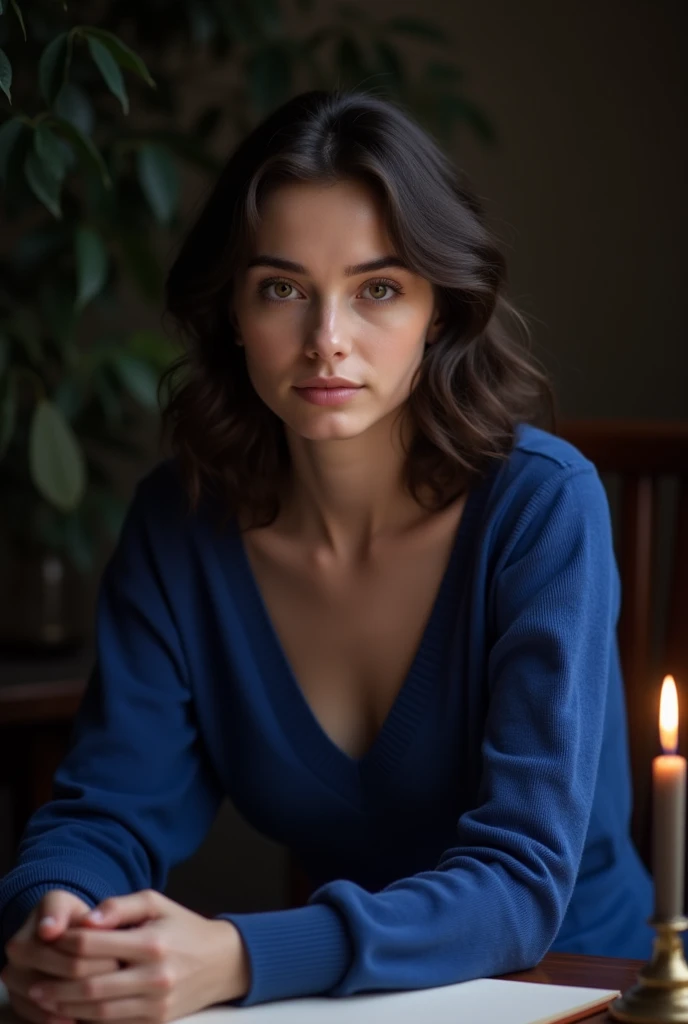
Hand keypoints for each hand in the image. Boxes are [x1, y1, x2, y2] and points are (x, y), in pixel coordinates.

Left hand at [23, 890, 249, 1022]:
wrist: (223, 962)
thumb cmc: (183, 927)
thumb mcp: (157, 904)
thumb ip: (121, 906)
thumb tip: (87, 919)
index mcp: (152, 941)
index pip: (93, 944)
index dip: (64, 943)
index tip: (47, 941)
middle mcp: (154, 975)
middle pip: (90, 983)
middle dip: (55, 982)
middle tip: (33, 980)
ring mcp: (155, 1004)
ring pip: (97, 1010)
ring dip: (65, 1006)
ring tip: (43, 999)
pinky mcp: (156, 1022)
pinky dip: (87, 1020)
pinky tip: (70, 1012)